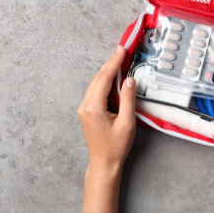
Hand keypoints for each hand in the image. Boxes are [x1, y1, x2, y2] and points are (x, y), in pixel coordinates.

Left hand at [77, 45, 135, 172]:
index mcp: (94, 108)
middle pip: (98, 78)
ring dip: (108, 72)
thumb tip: (129, 80)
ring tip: (120, 60)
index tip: (121, 50)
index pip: (104, 79)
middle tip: (122, 50)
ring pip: (96, 83)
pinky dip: (105, 81)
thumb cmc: (116, 146)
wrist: (104, 162)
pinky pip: (96, 90)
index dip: (113, 63)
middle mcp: (85, 106)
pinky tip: (114, 77)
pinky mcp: (87, 111)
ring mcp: (84, 108)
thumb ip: (127, 99)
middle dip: (110, 63)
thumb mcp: (127, 122)